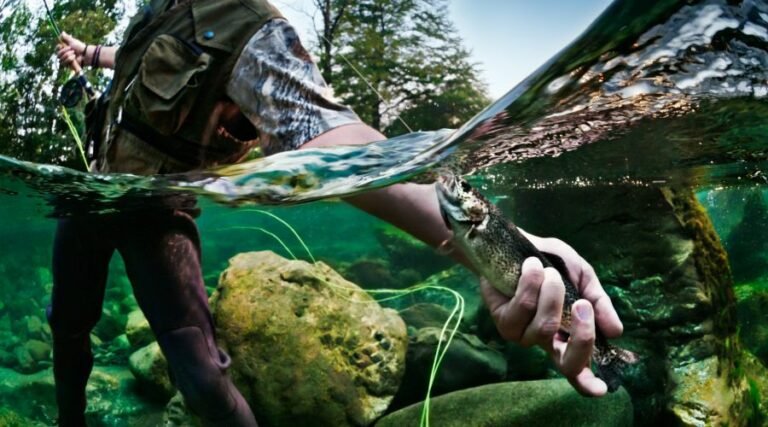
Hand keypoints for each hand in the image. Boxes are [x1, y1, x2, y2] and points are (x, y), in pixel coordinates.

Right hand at [56, 32, 86, 69]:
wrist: (86, 54)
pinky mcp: (69, 65)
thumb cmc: (80, 47)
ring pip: (61, 59)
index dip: (58, 48)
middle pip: (58, 54)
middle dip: (65, 51)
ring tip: (74, 54)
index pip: (56, 49)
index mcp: (64, 49)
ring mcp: (66, 60)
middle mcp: (64, 55)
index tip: (61, 45)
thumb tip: (62, 32)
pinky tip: (74, 58)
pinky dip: (69, 59)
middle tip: (72, 50)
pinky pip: (64, 63)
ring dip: (68, 55)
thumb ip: (66, 37)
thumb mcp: (73, 41)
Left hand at [480, 235, 622, 396]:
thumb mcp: (581, 276)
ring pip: (545, 327)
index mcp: (566, 335)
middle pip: (566, 363)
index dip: (589, 383)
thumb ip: (598, 302)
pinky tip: (531, 266)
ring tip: (549, 271)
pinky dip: (531, 283)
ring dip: (552, 294)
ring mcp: (522, 334)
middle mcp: (544, 341)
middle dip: (582, 337)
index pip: (578, 368)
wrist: (515, 243)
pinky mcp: (502, 320)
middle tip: (582, 304)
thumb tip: (616, 332)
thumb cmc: (550, 262)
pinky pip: (523, 307)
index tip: (602, 389)